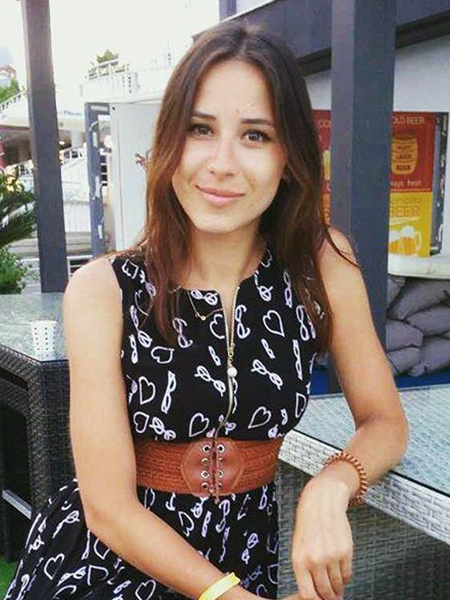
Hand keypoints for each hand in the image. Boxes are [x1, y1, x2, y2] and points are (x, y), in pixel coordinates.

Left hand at [290, 477, 353, 599]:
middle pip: (325, 592)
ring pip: (338, 585)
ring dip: (338, 588)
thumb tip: (315, 595)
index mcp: (299, 561)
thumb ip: (304, 572)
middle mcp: (315, 560)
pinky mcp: (346, 551)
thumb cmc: (308, 526)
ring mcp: (331, 556)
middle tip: (332, 598)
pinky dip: (345, 577)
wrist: (321, 502)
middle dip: (329, 598)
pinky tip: (340, 572)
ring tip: (336, 585)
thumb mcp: (298, 548)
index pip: (308, 595)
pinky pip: (347, 574)